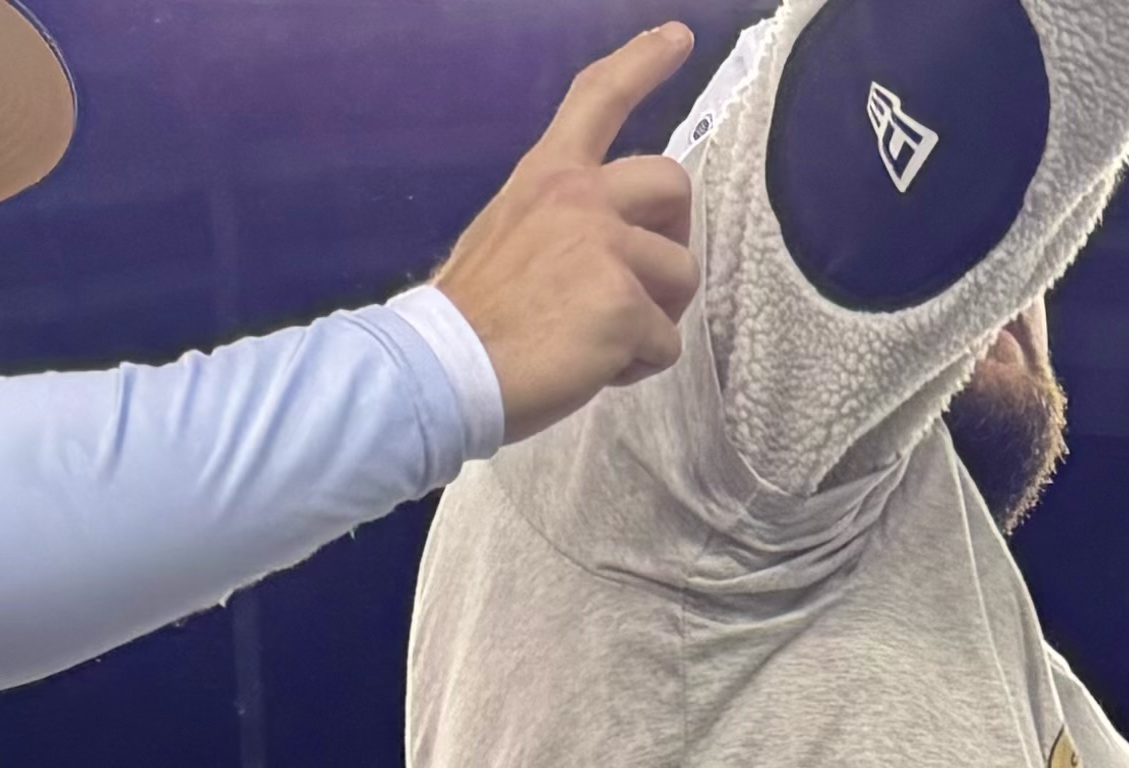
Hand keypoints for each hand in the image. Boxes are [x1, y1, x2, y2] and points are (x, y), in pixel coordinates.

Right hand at [432, 25, 699, 446]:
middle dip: (674, 236)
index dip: (643, 62)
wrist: (448, 369)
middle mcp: (581, 195)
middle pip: (673, 184)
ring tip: (605, 339)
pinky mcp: (623, 303)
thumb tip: (598, 253)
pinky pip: (666, 342)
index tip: (678, 37)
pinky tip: (595, 367)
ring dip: (657, 316)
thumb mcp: (507, 234)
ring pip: (681, 273)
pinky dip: (639, 366)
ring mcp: (605, 245)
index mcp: (548, 175)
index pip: (599, 97)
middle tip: (642, 281)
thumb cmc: (475, 316)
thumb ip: (558, 222)